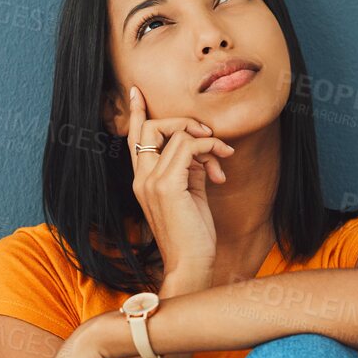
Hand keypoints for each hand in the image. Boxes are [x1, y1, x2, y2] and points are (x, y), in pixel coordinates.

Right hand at [127, 84, 234, 282]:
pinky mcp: (167, 186)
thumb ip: (190, 169)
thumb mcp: (192, 194)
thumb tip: (202, 149)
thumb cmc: (193, 235)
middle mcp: (142, 179)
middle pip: (151, 127)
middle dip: (183, 122)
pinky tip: (222, 165)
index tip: (137, 92)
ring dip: (207, 139)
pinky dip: (210, 148)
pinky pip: (189, 146)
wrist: (191, 265)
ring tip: (223, 156)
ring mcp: (151, 182)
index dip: (136, 113)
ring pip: (176, 133)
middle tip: (209, 136)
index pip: (134, 139)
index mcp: (143, 181)